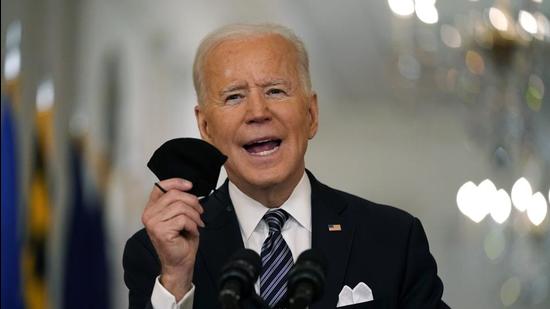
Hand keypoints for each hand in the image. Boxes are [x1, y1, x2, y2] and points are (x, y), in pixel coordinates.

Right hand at [141, 178, 204, 299]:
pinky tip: (192, 231)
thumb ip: (178, 202)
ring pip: (180, 207)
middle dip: (192, 202)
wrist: (180, 262)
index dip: (176, 182)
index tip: (190, 185)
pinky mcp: (161, 231)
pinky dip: (193, 225)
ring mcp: (153, 223)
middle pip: (174, 195)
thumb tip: (188, 189)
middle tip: (200, 212)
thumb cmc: (181, 240)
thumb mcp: (179, 216)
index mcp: (152, 208)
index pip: (159, 187)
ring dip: (194, 215)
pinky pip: (183, 219)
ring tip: (197, 224)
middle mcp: (149, 214)